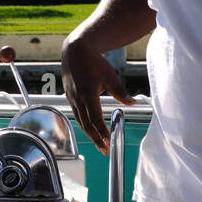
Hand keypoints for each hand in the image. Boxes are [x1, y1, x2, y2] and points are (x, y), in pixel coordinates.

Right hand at [60, 36, 135, 153]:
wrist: (75, 51)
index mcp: (88, 93)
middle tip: (104, 150)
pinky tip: (90, 129)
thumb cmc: (93, 61)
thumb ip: (120, 92)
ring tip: (99, 144)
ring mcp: (72, 98)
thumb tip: (131, 103)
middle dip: (96, 139)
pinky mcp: (70, 97)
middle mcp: (78, 98)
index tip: (108, 142)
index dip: (102, 132)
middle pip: (86, 124)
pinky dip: (84, 124)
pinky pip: (77, 114)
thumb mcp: (110, 76)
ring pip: (81, 121)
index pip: (95, 118)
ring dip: (90, 134)